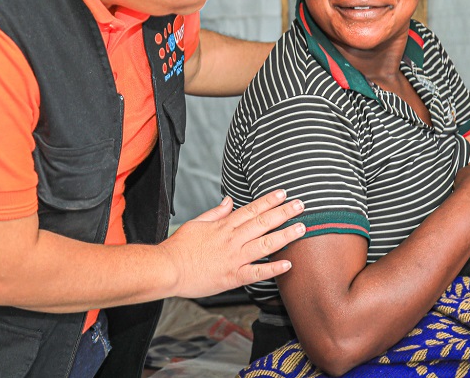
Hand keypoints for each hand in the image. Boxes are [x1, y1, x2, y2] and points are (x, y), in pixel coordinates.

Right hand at [160, 189, 304, 298]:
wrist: (168, 269)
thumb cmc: (179, 247)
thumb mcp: (196, 223)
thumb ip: (216, 212)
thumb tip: (229, 200)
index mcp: (224, 226)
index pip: (251, 209)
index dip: (269, 200)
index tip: (283, 193)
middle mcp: (233, 239)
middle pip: (263, 222)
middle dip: (283, 212)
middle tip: (300, 205)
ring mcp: (234, 258)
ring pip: (265, 244)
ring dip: (285, 235)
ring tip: (302, 228)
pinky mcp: (233, 277)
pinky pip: (257, 272)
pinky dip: (273, 268)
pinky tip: (288, 263)